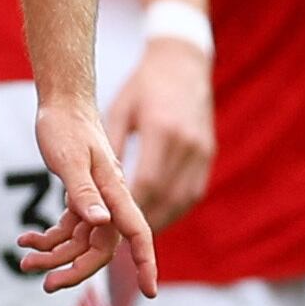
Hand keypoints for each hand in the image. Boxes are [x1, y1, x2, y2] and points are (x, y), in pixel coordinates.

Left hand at [18, 97, 158, 295]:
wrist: (62, 101)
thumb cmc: (67, 126)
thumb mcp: (70, 158)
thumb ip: (84, 192)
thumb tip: (101, 223)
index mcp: (115, 191)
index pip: (136, 233)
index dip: (145, 262)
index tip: (150, 291)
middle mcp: (110, 201)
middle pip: (100, 248)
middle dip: (75, 270)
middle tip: (45, 284)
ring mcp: (96, 200)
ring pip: (81, 241)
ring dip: (55, 256)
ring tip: (25, 263)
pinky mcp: (81, 196)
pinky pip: (69, 228)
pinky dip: (48, 237)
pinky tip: (25, 239)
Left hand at [104, 37, 214, 231]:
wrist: (181, 64)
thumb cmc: (142, 86)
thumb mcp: (120, 109)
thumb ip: (111, 146)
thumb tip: (96, 182)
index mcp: (161, 131)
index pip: (147, 183)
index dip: (131, 209)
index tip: (111, 227)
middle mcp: (186, 144)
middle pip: (166, 196)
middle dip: (144, 222)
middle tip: (120, 241)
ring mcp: (201, 150)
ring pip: (182, 199)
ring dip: (161, 219)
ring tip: (135, 236)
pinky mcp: (208, 154)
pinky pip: (193, 192)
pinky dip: (175, 208)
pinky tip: (157, 216)